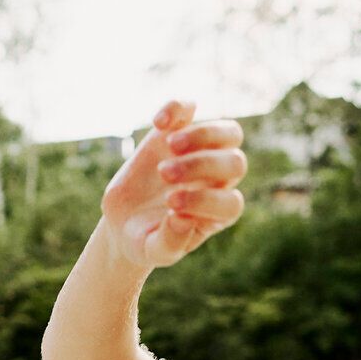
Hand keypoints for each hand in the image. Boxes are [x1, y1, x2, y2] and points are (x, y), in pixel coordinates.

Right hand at [101, 100, 245, 268]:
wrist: (125, 222)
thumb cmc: (146, 240)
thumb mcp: (154, 251)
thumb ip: (170, 242)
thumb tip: (181, 218)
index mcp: (218, 212)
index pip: (230, 203)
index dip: (205, 200)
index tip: (170, 205)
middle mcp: (219, 181)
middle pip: (235, 164)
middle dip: (202, 166)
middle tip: (165, 175)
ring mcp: (201, 152)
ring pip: (230, 133)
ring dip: (202, 134)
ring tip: (170, 146)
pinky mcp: (177, 132)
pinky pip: (191, 110)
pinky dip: (179, 108)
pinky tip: (159, 122)